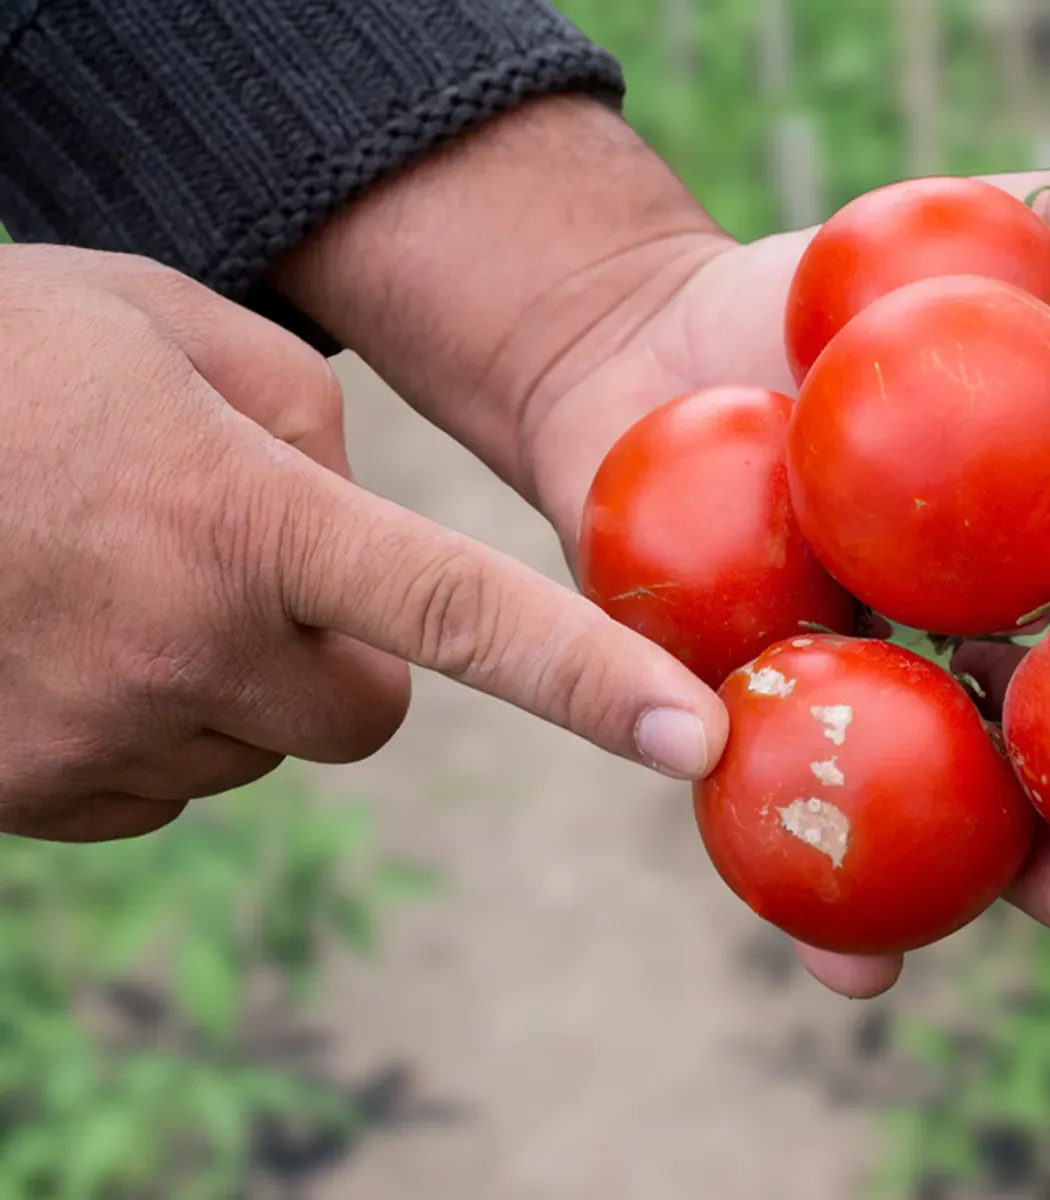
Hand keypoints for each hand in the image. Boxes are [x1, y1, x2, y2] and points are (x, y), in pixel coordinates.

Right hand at [0, 245, 725, 842]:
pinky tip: (60, 634)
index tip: (693, 740)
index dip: (590, 681)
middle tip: (251, 567)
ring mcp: (99, 740)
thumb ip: (302, 416)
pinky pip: (160, 787)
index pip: (463, 615)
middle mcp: (186, 650)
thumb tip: (354, 517)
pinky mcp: (30, 799)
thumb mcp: (162, 325)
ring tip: (108, 572)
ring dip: (228, 683)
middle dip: (344, 656)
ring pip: (255, 748)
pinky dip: (143, 727)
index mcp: (244, 520)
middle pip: (366, 713)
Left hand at [521, 170, 1049, 998]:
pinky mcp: (768, 739)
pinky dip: (826, 921)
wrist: (638, 352)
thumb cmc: (811, 302)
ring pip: (981, 817)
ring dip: (1041, 879)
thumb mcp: (940, 238)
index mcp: (1047, 554)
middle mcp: (986, 651)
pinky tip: (858, 978)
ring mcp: (888, 706)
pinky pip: (805, 837)